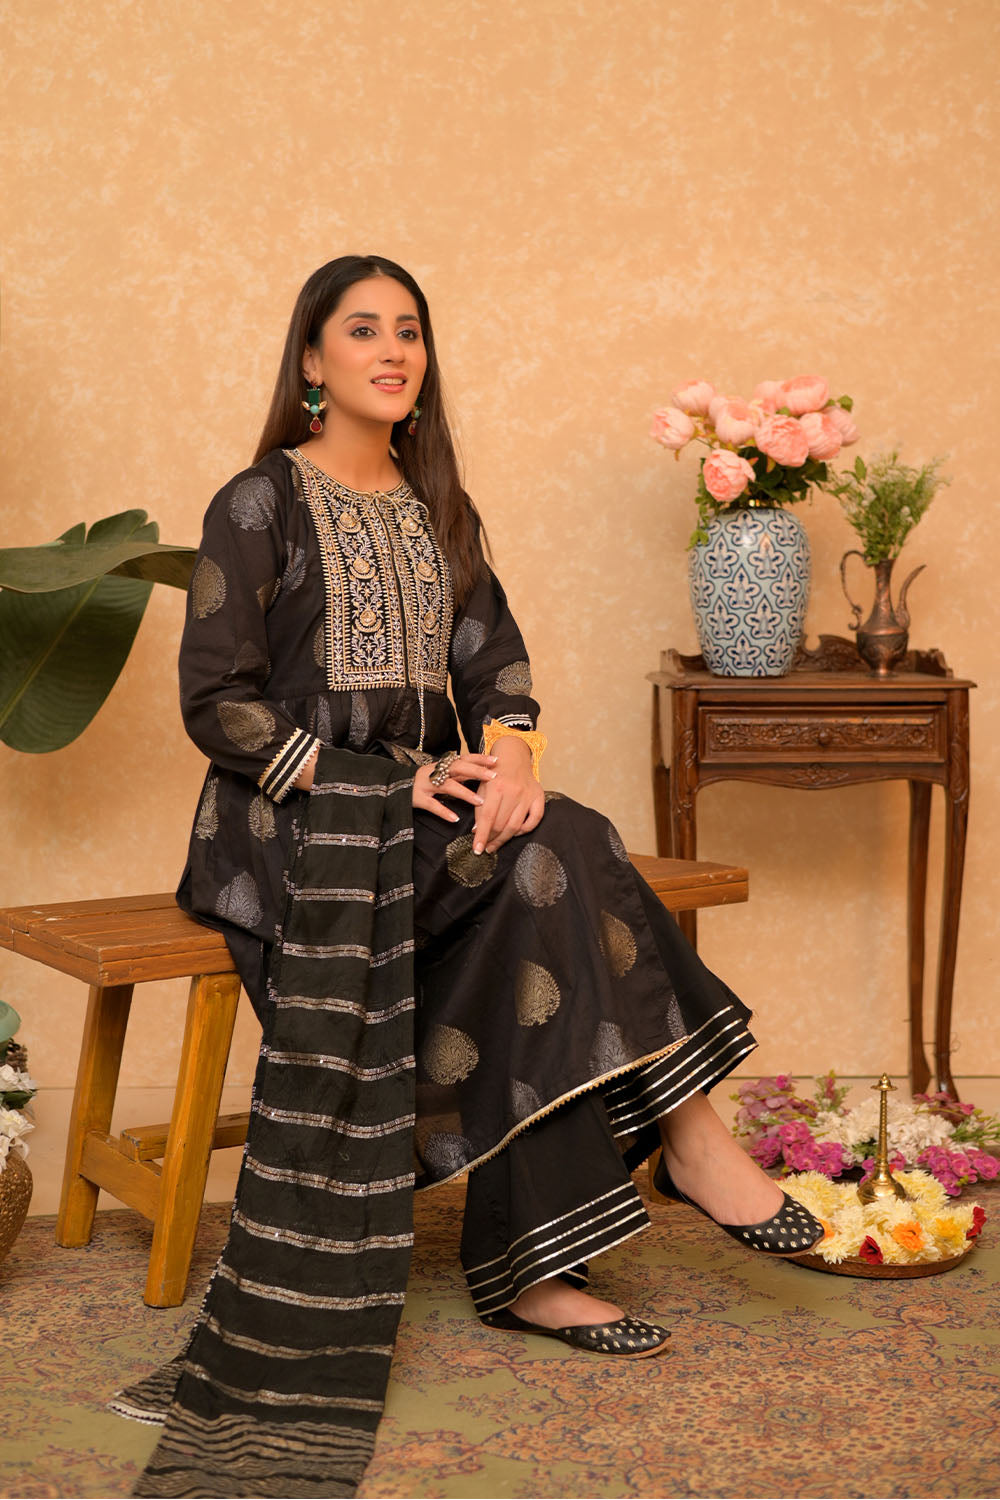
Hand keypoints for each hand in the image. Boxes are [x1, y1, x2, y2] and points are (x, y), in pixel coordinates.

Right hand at [413, 752, 497, 822]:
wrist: (392, 786)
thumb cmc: (422, 782)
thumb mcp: (439, 774)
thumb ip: (457, 774)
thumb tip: (482, 772)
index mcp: (441, 766)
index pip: (463, 758)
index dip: (479, 758)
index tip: (496, 760)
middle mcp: (434, 772)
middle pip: (457, 768)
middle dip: (476, 771)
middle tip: (494, 777)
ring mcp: (425, 785)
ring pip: (447, 786)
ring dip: (465, 793)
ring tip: (480, 802)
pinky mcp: (417, 798)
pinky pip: (432, 805)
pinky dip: (444, 811)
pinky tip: (455, 819)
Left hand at [473, 736, 544, 854]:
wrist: (513, 759)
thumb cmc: (494, 775)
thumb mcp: (482, 787)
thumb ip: (479, 809)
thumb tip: (477, 832)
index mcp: (496, 787)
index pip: (487, 817)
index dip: (482, 836)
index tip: (477, 849)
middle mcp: (513, 791)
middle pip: (501, 824)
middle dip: (491, 839)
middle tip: (485, 847)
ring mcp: (528, 795)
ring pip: (516, 826)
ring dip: (504, 839)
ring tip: (495, 845)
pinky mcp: (539, 797)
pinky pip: (534, 821)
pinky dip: (524, 830)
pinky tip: (514, 833)